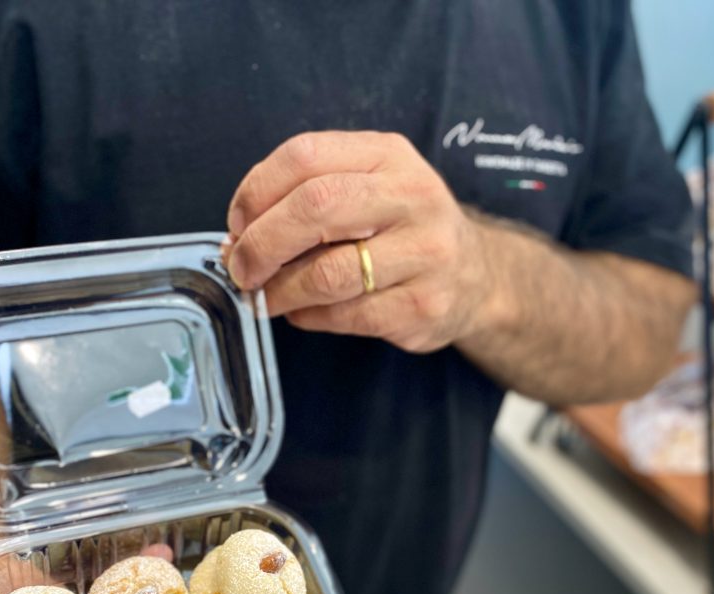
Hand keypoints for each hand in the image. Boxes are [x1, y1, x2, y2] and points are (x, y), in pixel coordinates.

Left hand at [224, 130, 493, 352]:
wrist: (476, 277)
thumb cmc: (400, 229)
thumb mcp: (366, 188)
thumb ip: (305, 197)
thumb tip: (238, 238)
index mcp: (387, 155)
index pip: (305, 156)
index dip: (256, 192)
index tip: (237, 224)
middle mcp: (413, 196)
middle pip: (315, 208)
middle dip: (261, 244)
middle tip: (241, 270)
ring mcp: (425, 253)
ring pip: (327, 273)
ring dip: (280, 290)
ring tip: (265, 297)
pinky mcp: (424, 305)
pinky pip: (345, 315)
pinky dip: (309, 317)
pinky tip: (303, 312)